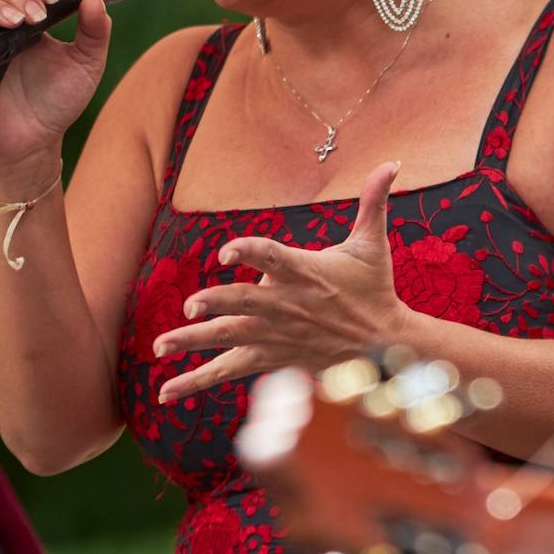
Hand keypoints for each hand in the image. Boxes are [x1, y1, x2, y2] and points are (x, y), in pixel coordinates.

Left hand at [153, 160, 407, 403]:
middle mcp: (286, 305)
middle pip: (245, 304)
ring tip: (161, 346)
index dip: (249, 252)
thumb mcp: (373, 244)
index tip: (226, 250)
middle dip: (217, 305)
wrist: (383, 345)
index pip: (273, 258)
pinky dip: (196, 381)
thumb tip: (392, 162)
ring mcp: (275, 335)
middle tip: (190, 307)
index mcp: (304, 272)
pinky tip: (165, 392)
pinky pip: (228, 370)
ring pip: (229, 338)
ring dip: (193, 342)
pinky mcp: (270, 357)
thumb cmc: (374, 289)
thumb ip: (374, 202)